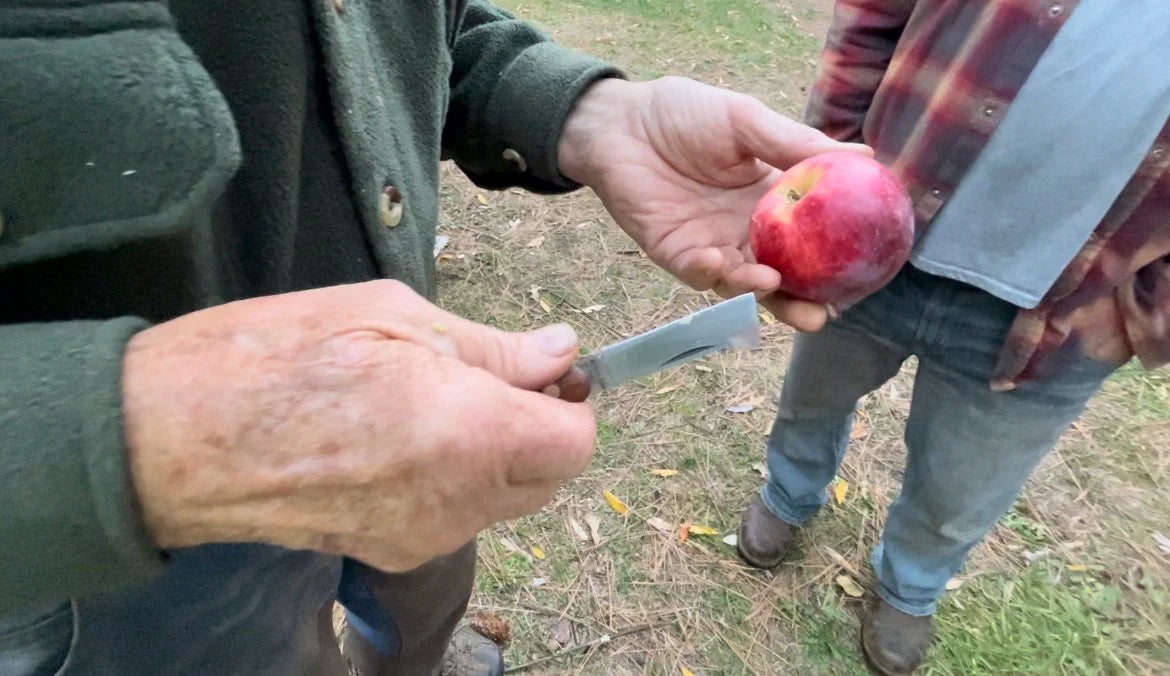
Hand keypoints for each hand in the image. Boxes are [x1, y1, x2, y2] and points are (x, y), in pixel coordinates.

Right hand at [122, 281, 595, 571]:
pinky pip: (455, 518)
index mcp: (469, 431)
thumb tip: (559, 354)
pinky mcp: (390, 552)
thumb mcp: (391, 316)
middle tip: (493, 377)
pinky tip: (400, 440)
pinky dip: (453, 482)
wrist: (176, 438)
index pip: (577, 440)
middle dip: (540, 428)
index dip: (571, 401)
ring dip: (497, 455)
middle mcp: (458, 500)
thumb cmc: (273, 358)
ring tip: (431, 403)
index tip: (545, 371)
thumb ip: (490, 346)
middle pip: (549, 477)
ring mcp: (424, 537)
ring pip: (505, 501)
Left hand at [558, 77, 870, 330]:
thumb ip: (795, 144)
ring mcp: (712, 246)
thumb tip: (865, 157)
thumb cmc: (684, 113)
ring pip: (743, 284)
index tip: (864, 274)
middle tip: (824, 315)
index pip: (811, 238)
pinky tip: (718, 260)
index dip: (834, 258)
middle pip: (783, 275)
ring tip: (774, 285)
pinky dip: (710, 272)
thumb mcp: (746, 121)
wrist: (621, 121)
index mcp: (771, 200)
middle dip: (802, 300)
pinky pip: (698, 274)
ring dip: (759, 291)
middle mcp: (746, 230)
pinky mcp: (676, 255)